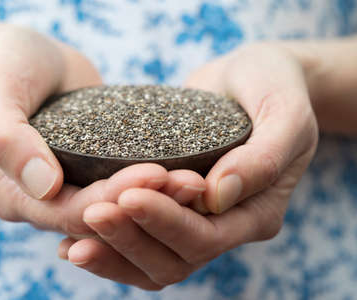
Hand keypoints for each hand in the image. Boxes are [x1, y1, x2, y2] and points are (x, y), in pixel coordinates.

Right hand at [0, 25, 205, 237]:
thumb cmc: (4, 69)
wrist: (28, 61)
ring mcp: (74, 190)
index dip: (113, 198)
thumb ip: (8, 139)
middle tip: (193, 182)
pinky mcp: (96, 174)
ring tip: (197, 180)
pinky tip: (188, 173)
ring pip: (120, 210)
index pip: (70, 212)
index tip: (156, 173)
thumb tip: (44, 185)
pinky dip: (156, 187)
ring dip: (160, 200)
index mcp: (16, 196)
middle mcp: (47, 203)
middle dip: (148, 204)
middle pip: (101, 218)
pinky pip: (126, 188)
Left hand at [59, 43, 317, 289]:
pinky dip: (110, 246)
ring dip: (113, 251)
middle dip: (130, 238)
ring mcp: (197, 219)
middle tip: (90, 212)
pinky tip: (74, 241)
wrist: (252, 79)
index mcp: (257, 212)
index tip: (127, 196)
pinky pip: (141, 240)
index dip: (166, 222)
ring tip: (73, 240)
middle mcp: (225, 225)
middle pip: (175, 259)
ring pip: (153, 260)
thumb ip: (262, 157)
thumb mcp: (284, 113)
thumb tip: (217, 196)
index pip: (207, 236)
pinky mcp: (172, 206)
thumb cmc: (273, 87)